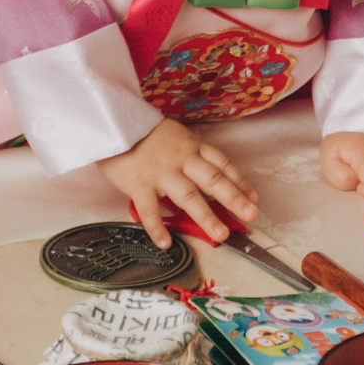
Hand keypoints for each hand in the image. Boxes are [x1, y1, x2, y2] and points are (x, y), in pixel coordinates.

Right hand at [100, 118, 259, 247]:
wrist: (110, 121)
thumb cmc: (140, 132)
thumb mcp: (173, 136)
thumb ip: (189, 154)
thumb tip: (207, 176)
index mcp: (190, 147)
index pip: (221, 164)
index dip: (239, 182)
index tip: (253, 198)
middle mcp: (180, 159)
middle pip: (212, 179)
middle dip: (234, 198)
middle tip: (251, 215)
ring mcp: (160, 172)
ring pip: (188, 195)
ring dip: (206, 216)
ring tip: (220, 234)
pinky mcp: (139, 183)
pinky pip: (149, 209)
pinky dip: (157, 227)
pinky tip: (166, 243)